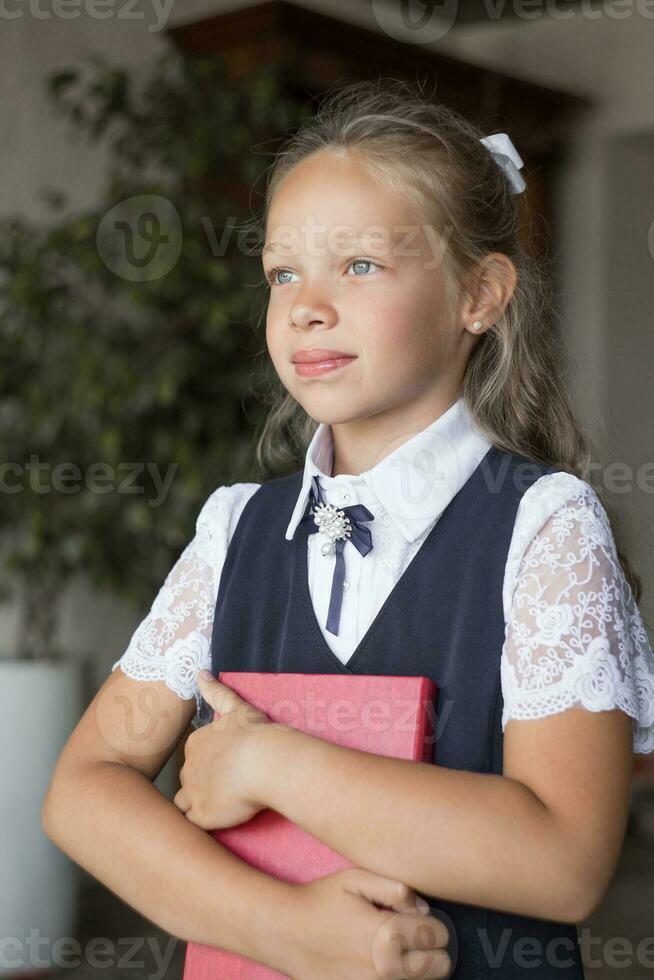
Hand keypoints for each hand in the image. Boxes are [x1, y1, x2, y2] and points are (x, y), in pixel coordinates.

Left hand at [173, 670, 275, 829]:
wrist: (265, 761)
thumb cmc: (255, 733)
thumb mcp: (235, 707)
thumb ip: (215, 691)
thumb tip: (199, 672)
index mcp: (195, 743)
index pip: (194, 757)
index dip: (209, 764)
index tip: (227, 767)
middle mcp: (188, 767)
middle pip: (188, 779)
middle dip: (202, 784)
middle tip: (228, 787)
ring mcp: (193, 792)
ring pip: (184, 803)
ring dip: (197, 804)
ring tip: (220, 806)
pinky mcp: (201, 815)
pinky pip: (193, 823)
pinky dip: (203, 822)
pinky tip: (220, 819)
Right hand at [279, 867, 452, 979]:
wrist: (285, 933)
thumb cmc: (321, 901)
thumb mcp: (355, 879)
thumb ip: (395, 888)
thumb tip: (423, 908)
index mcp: (387, 934)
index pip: (438, 935)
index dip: (434, 923)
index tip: (419, 918)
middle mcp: (385, 968)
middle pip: (438, 967)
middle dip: (433, 950)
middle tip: (414, 937)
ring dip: (417, 968)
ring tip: (400, 950)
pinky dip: (397, 978)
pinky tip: (384, 964)